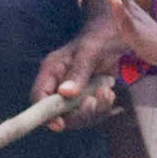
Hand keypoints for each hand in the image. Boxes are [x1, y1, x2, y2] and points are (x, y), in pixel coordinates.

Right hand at [33, 0, 132, 129]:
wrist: (118, 33)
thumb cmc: (100, 38)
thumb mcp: (89, 52)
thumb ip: (77, 73)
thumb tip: (65, 94)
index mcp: (52, 70)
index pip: (39, 97)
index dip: (45, 114)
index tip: (60, 124)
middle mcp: (59, 83)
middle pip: (57, 113)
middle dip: (76, 114)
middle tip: (93, 101)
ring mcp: (73, 91)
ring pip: (76, 116)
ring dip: (93, 110)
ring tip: (107, 92)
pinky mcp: (87, 96)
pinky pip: (91, 112)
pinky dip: (102, 107)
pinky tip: (109, 92)